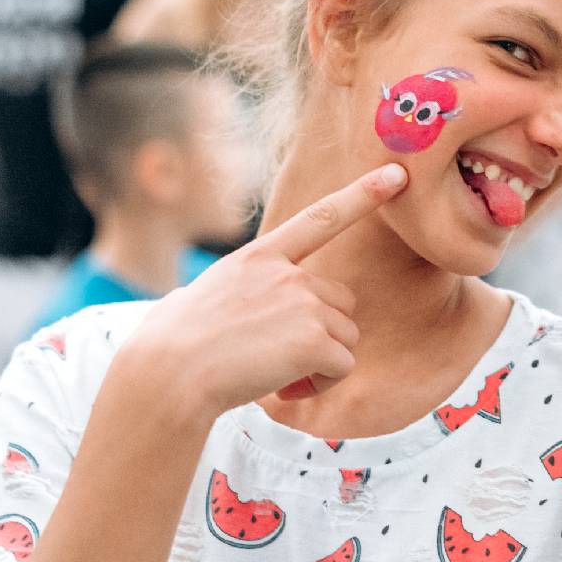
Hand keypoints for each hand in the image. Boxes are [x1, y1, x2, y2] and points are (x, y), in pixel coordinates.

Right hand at [123, 163, 408, 416]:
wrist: (167, 376)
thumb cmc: (164, 347)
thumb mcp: (188, 299)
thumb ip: (209, 293)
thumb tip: (182, 300)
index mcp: (259, 257)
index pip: (320, 218)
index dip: (362, 195)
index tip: (396, 175)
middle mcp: (287, 273)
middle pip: (340, 302)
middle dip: (320, 332)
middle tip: (276, 356)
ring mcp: (303, 303)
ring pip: (345, 337)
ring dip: (319, 362)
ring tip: (272, 371)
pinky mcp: (315, 339)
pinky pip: (342, 366)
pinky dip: (320, 384)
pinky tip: (282, 386)